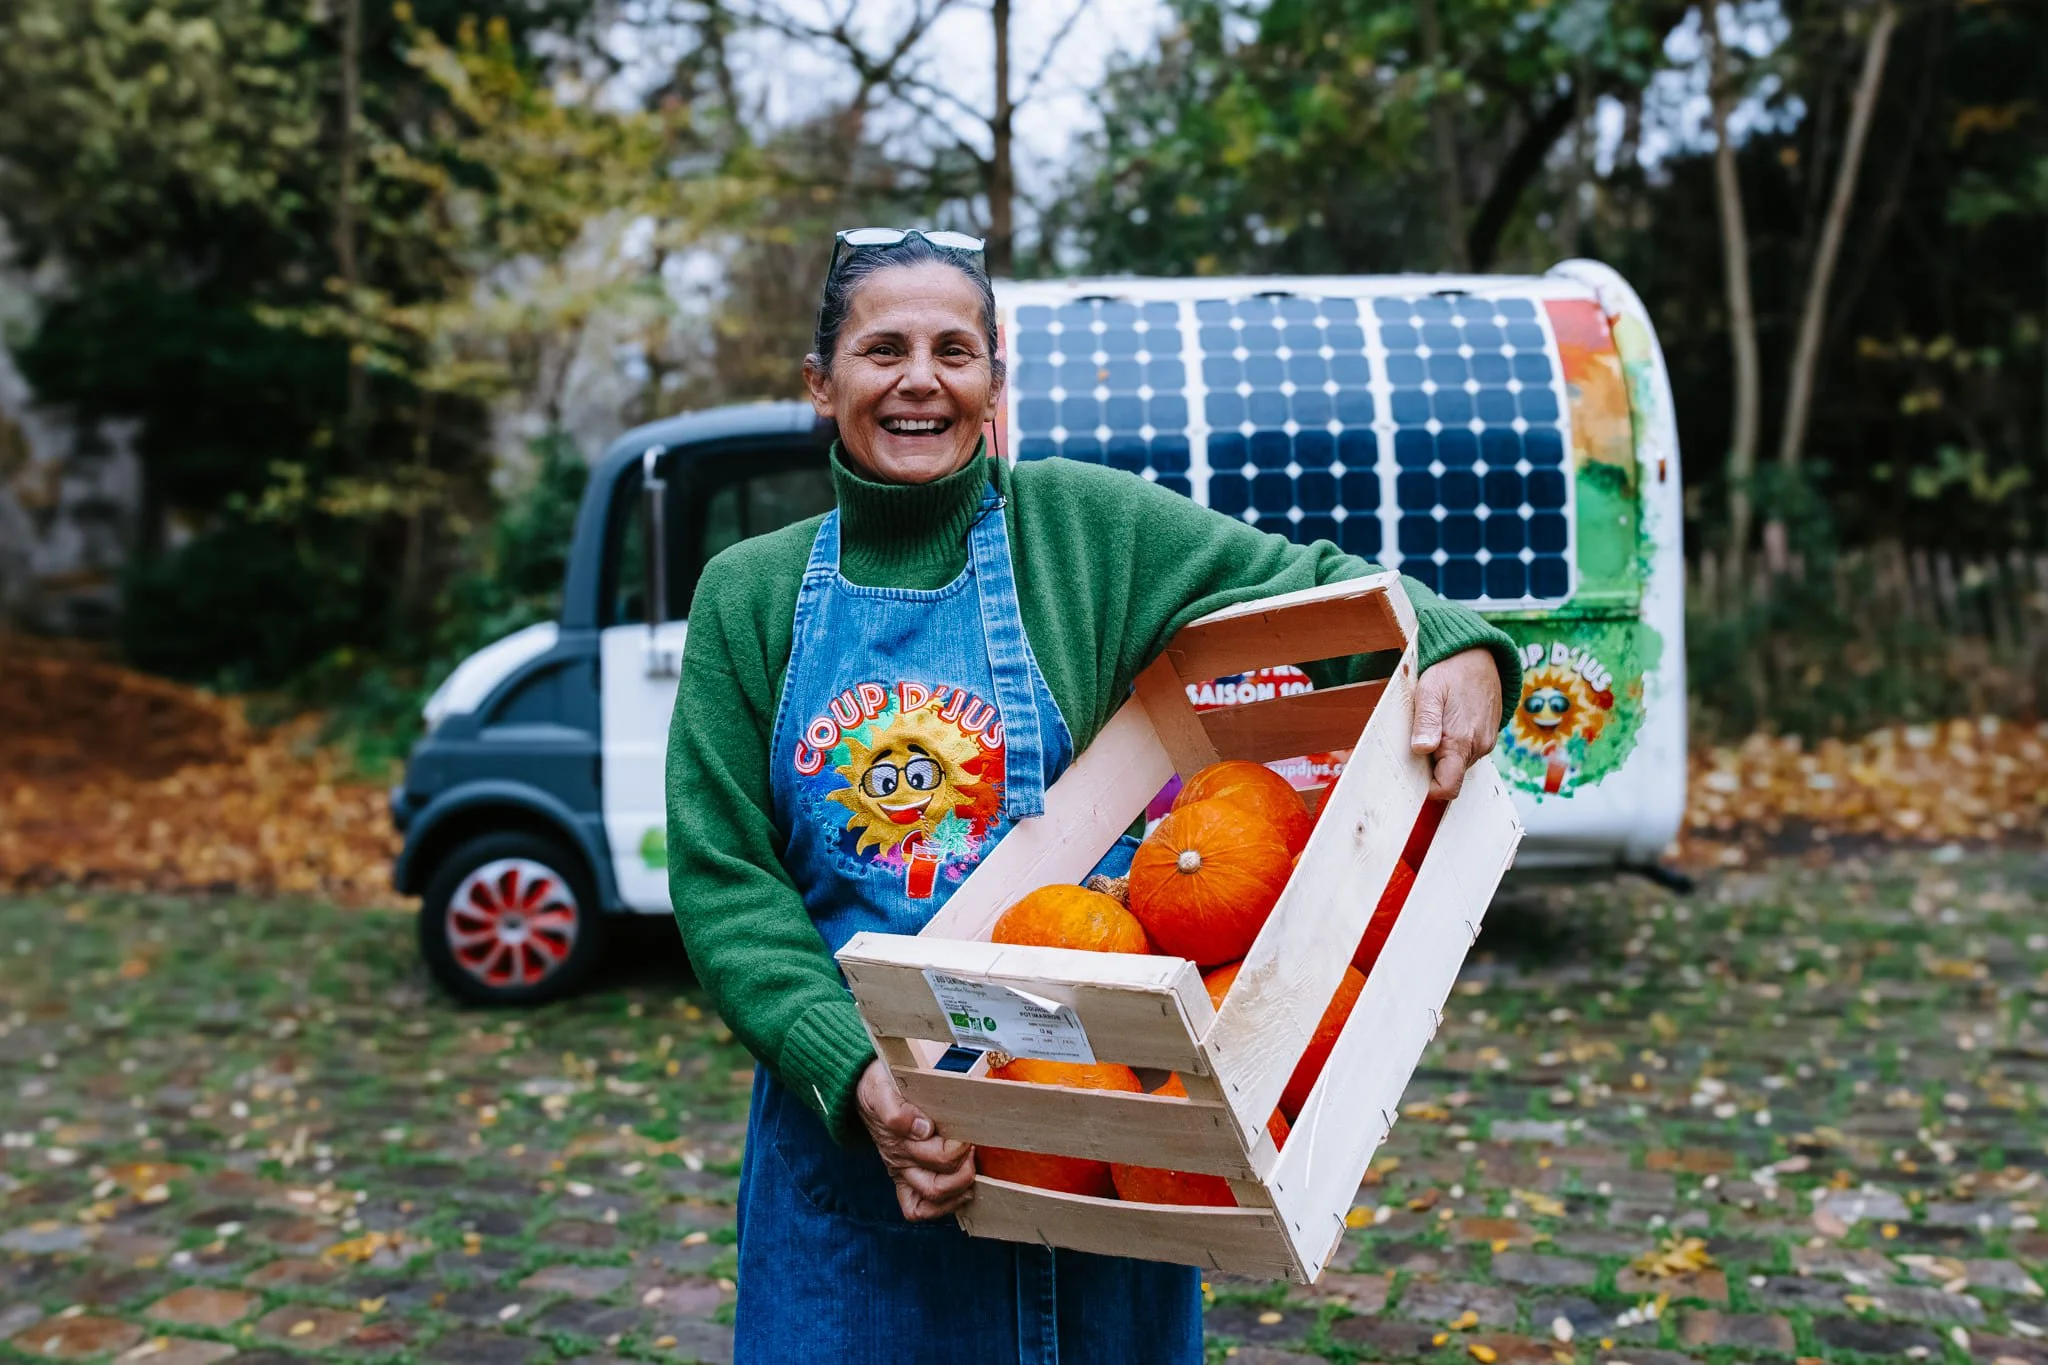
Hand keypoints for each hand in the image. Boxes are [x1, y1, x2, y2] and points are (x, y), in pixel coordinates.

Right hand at [856, 1059, 975, 1221]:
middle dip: (962, 1172)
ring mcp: (902, 1174)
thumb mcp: (881, 1089)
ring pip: (930, 1201)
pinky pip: (919, 1209)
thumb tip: (922, 1129)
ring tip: (972, 1172)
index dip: (955, 1151)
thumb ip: (896, 1110)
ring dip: (957, 1192)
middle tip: (973, 1150)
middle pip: (934, 1186)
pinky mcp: (905, 1181)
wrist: (862, 1091)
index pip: (929, 1156)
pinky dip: (945, 1205)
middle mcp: (899, 1161)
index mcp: (896, 1139)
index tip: (966, 1137)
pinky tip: (963, 1190)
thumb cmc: (879, 1087)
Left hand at [1411, 647, 1503, 800]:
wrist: (1480, 655)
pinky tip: (1445, 725)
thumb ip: (1426, 722)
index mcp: (1462, 740)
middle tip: (1417, 741)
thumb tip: (1421, 750)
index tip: (1413, 777)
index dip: (1429, 790)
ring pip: (1458, 765)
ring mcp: (1485, 742)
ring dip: (1442, 756)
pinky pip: (1467, 753)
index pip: (1448, 787)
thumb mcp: (1429, 691)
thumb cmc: (1451, 671)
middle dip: (1432, 768)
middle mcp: (1478, 746)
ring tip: (1433, 728)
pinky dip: (1453, 747)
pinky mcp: (1487, 736)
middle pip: (1451, 777)